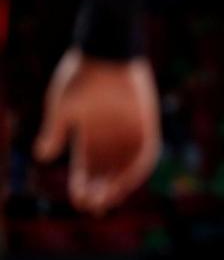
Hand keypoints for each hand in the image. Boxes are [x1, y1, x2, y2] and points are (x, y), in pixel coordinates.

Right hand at [35, 48, 160, 214]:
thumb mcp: (63, 107)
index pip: (86, 168)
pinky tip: (126, 183)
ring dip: (118, 186)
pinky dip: (136, 170)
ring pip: (126, 168)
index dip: (82, 185)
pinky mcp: (147, 126)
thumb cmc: (81, 76)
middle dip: (100, 191)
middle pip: (107, 172)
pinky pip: (145, 154)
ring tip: (107, 200)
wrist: (108, 52)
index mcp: (89, 135)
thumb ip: (55, 132)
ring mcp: (129, 133)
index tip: (78, 201)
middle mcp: (110, 138)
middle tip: (93, 207)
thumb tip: (41, 155)